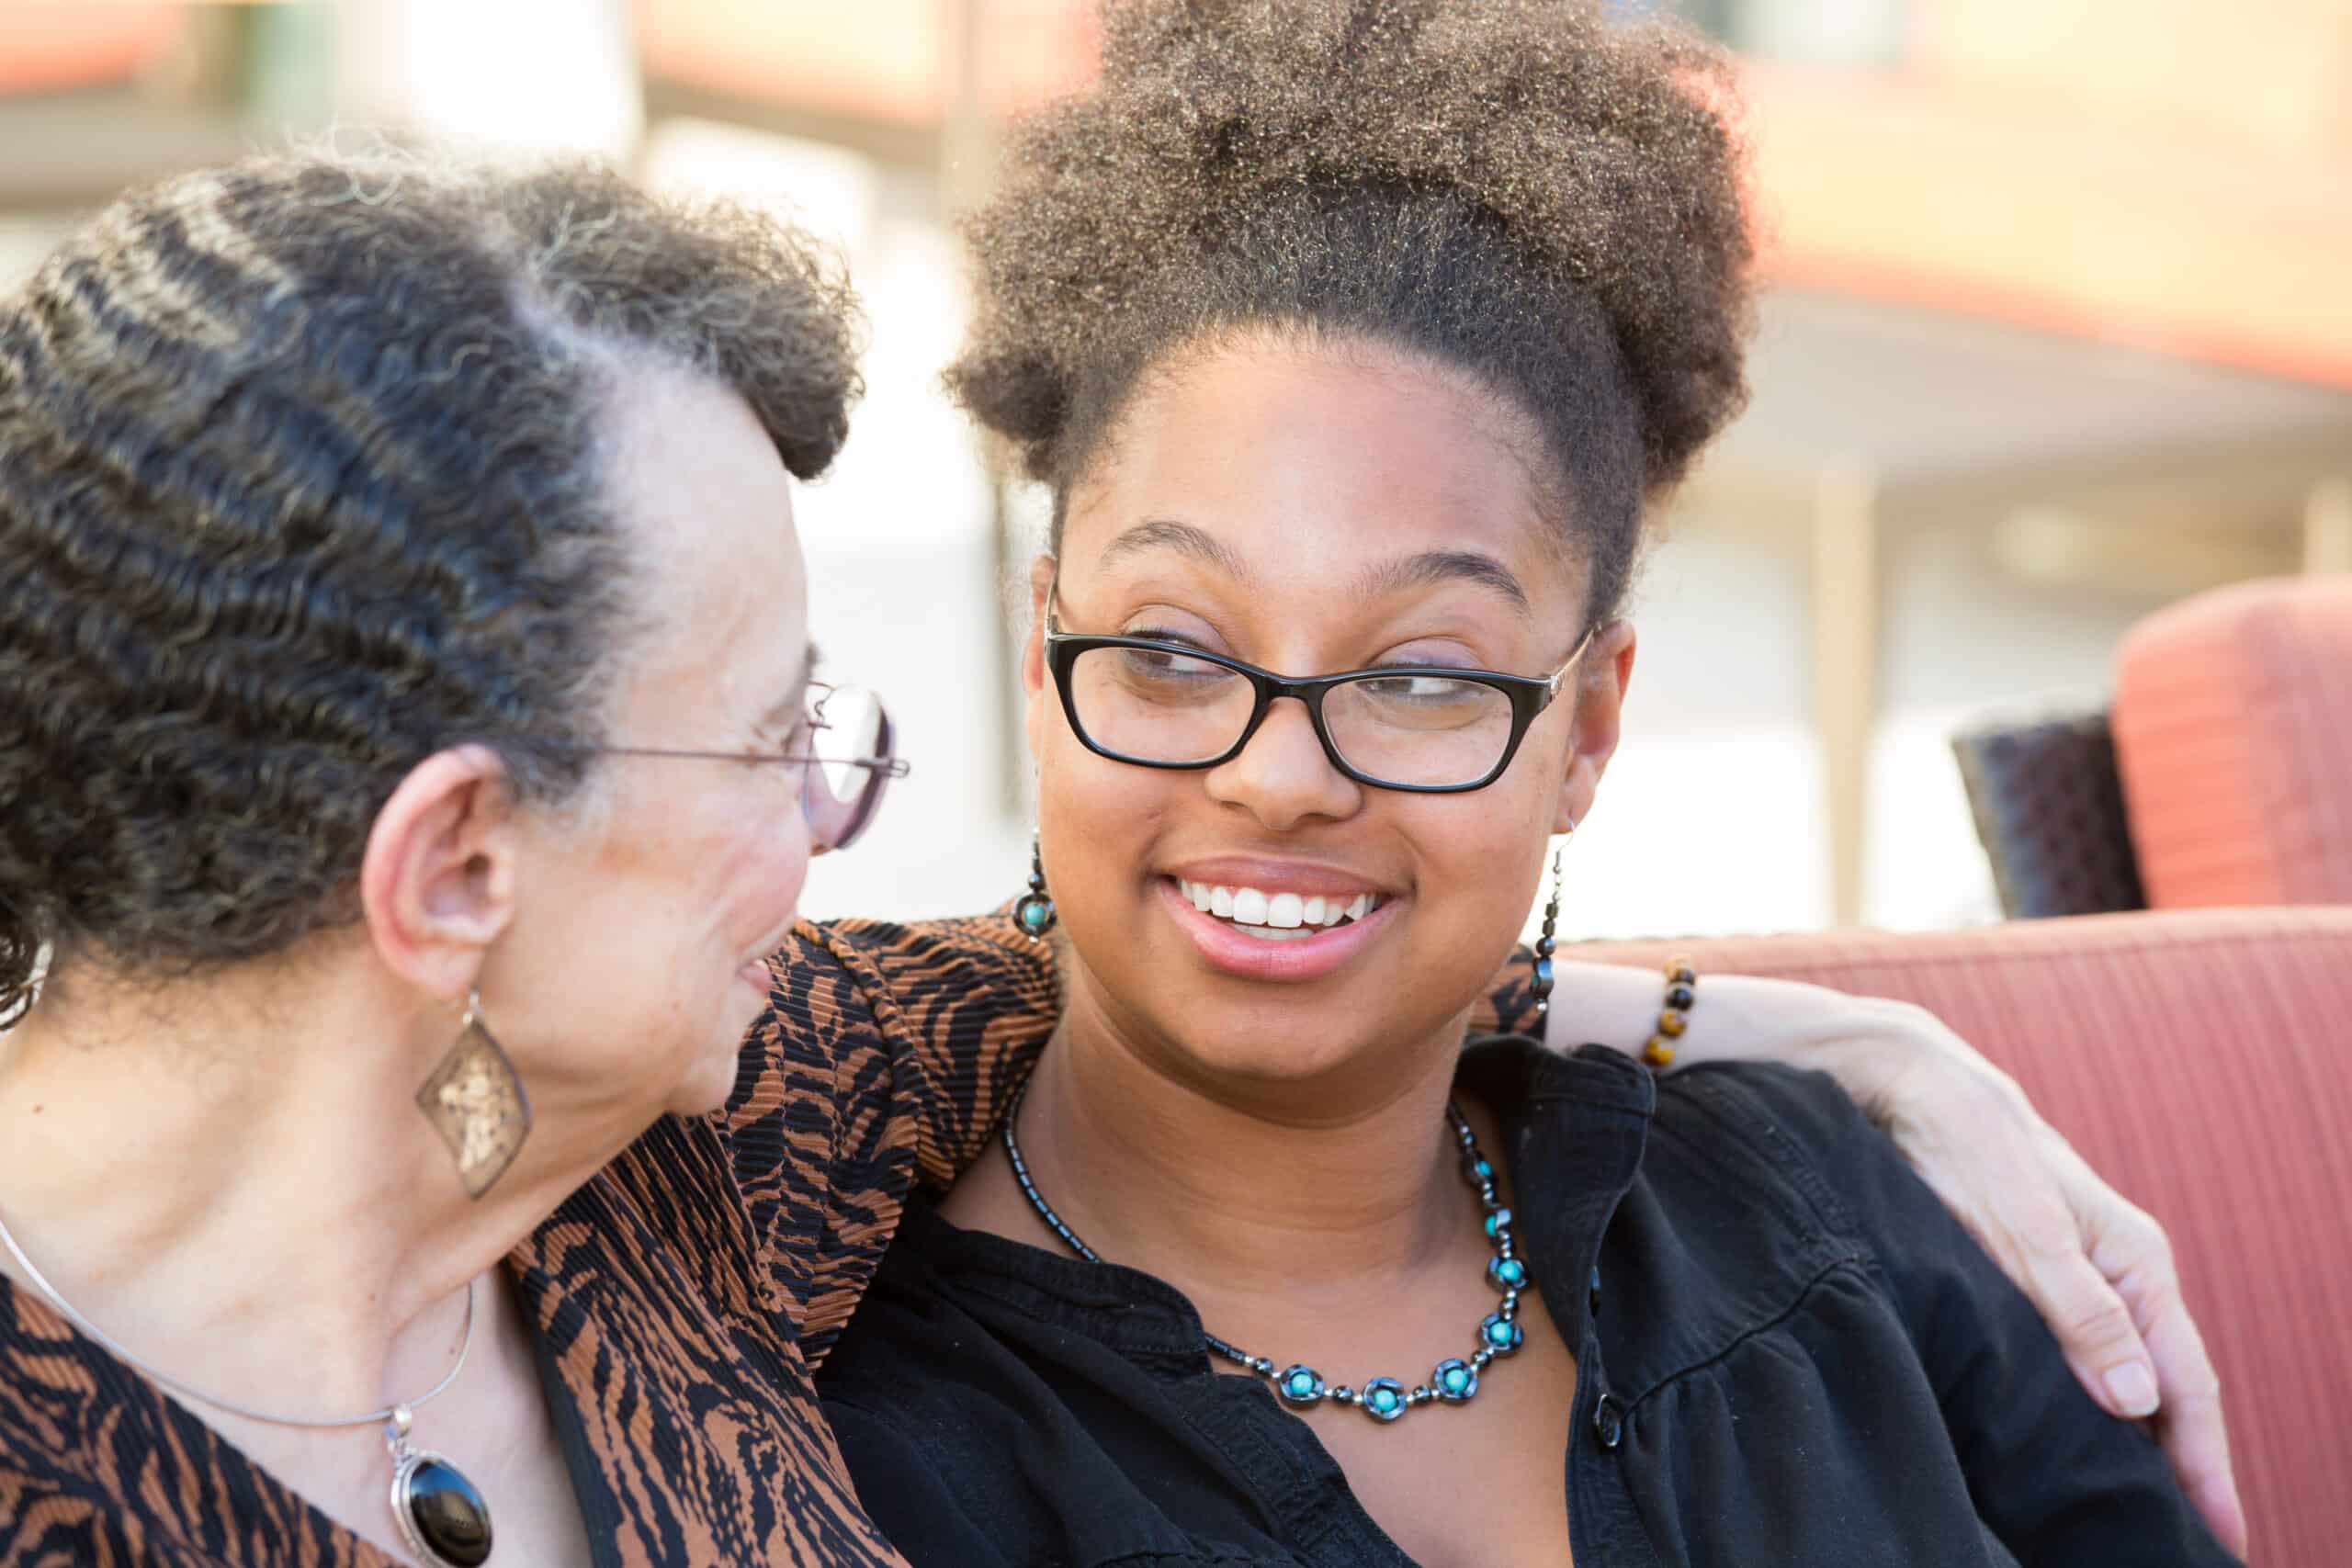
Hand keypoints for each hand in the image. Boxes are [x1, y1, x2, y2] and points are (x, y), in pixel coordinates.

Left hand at [1853, 1006, 2247, 1557]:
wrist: (1913, 1084)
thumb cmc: (1968, 1148)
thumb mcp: (2023, 1230)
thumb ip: (2078, 1313)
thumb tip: (2137, 1401)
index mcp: (2136, 1260)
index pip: (2186, 1383)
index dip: (2204, 1464)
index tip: (2221, 1535)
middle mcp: (2119, 1271)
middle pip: (2165, 1386)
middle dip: (2181, 1465)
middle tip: (2188, 1542)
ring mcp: (2080, 1273)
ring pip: (2122, 1373)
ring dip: (2137, 1440)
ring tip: (2140, 1509)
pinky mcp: (2035, 1275)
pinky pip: (2080, 1354)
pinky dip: (2092, 1404)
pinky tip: (2079, 1439)